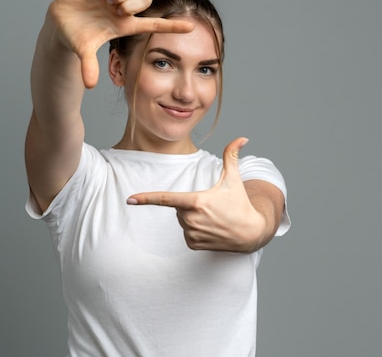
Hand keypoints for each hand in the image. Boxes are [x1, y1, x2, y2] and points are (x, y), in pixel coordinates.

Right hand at [48, 0, 193, 87]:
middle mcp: (123, 10)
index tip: (192, 28)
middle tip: (117, 10)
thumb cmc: (76, 37)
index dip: (172, 27)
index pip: (154, 25)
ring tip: (108, 1)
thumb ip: (89, 66)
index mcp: (125, 26)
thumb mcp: (84, 51)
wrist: (60, 22)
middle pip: (146, 0)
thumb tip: (89, 85)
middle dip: (134, 3)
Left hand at [127, 138, 272, 251]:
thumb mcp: (234, 179)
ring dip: (193, 218)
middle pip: (178, 207)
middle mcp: (191, 219)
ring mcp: (192, 233)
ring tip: (213, 218)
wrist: (251, 233)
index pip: (165, 199)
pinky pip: (186, 233)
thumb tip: (242, 137)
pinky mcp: (193, 244)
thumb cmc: (240, 204)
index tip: (130, 200)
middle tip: (211, 206)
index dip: (146, 198)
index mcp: (196, 202)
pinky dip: (195, 230)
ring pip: (182, 220)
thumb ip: (232, 156)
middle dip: (191, 204)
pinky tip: (211, 229)